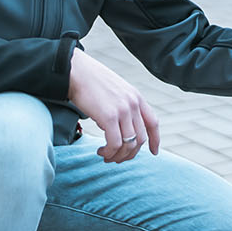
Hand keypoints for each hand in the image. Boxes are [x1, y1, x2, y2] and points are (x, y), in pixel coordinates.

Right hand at [68, 48, 160, 162]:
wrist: (76, 71)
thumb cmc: (91, 82)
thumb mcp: (115, 91)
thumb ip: (123, 106)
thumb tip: (121, 129)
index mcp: (136, 97)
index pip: (153, 122)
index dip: (156, 140)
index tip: (154, 152)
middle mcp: (133, 104)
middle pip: (141, 138)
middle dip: (130, 154)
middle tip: (116, 158)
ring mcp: (123, 110)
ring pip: (129, 144)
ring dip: (118, 156)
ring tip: (106, 156)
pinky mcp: (109, 117)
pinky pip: (115, 144)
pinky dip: (109, 152)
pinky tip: (101, 151)